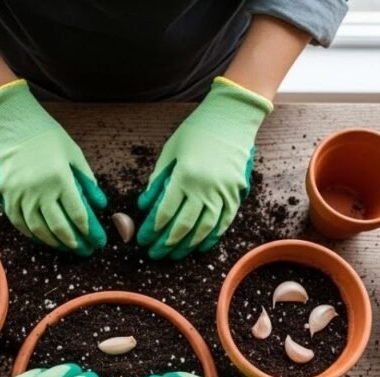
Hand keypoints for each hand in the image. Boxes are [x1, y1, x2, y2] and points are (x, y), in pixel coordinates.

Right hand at [0, 80, 107, 255]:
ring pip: (39, 230)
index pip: (78, 214)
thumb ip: (87, 180)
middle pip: (59, 227)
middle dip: (75, 243)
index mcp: (60, 179)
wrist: (12, 124)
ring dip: (55, 243)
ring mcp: (20, 194)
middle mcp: (40, 190)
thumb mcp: (74, 154)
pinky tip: (44, 239)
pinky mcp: (6, 195)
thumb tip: (100, 204)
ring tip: (67, 248)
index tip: (98, 241)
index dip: (90, 231)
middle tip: (86, 251)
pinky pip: (20, 223)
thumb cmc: (47, 137)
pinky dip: (33, 235)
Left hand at [137, 78, 270, 259]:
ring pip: (204, 228)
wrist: (232, 118)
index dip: (152, 230)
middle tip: (154, 255)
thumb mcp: (170, 151)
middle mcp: (204, 187)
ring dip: (188, 245)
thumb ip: (157, 180)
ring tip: (175, 255)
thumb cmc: (197, 131)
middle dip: (166, 244)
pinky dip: (212, 237)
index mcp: (184, 176)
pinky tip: (201, 247)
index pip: (165, 212)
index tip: (143, 240)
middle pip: (183, 225)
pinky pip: (224, 222)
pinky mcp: (236, 192)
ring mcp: (223, 192)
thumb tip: (144, 206)